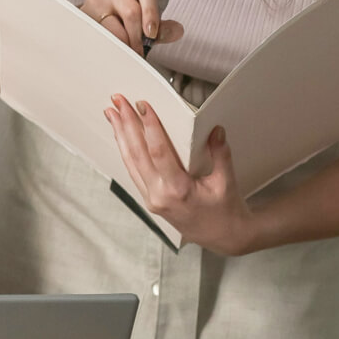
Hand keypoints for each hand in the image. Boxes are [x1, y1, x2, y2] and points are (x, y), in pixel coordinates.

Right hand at [79, 0, 183, 52]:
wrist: (98, 23)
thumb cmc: (127, 21)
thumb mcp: (148, 24)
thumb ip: (164, 28)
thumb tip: (177, 30)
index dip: (151, 11)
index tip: (151, 33)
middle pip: (131, 10)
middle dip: (137, 36)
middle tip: (139, 52)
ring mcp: (96, 0)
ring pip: (112, 26)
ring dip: (122, 43)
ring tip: (126, 52)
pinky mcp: (82, 15)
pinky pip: (97, 33)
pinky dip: (108, 45)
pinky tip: (112, 49)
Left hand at [104, 94, 259, 255]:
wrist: (223, 237)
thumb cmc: (226, 211)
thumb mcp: (227, 182)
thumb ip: (220, 154)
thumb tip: (215, 130)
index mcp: (179, 190)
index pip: (158, 152)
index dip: (149, 127)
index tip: (142, 106)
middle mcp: (159, 195)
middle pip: (137, 154)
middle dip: (126, 125)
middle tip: (117, 101)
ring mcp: (151, 198)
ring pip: (130, 162)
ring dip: (120, 135)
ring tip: (112, 114)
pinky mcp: (149, 199)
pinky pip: (133, 171)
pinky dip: (126, 151)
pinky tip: (121, 136)